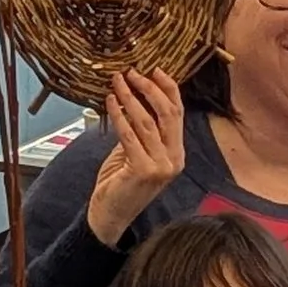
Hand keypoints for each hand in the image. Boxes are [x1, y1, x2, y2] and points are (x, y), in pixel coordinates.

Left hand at [85, 69, 186, 246]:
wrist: (110, 216)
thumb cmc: (120, 183)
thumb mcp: (134, 152)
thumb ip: (140, 131)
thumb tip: (133, 97)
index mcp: (177, 153)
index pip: (177, 114)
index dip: (168, 89)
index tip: (155, 70)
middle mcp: (174, 159)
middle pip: (167, 114)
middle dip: (149, 89)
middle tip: (133, 72)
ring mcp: (161, 166)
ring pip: (147, 122)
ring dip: (130, 98)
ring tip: (117, 82)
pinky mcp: (143, 170)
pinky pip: (129, 135)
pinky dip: (119, 115)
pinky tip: (110, 102)